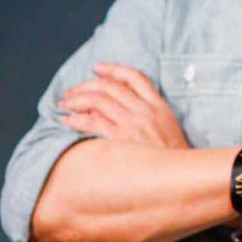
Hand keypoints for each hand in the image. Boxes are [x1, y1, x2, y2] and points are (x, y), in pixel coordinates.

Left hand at [59, 63, 189, 148]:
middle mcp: (144, 110)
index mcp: (158, 104)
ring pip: (98, 100)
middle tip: (72, 91)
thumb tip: (118, 103)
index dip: (113, 69)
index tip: (97, 67)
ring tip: (65, 104)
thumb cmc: (171, 154)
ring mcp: (133, 123)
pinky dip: (76, 119)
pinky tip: (67, 120)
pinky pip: (93, 122)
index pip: (135, 77)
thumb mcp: (168, 124)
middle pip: (111, 86)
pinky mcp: (120, 139)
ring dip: (77, 100)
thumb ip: (149, 110)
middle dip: (86, 85)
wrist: (177, 174)